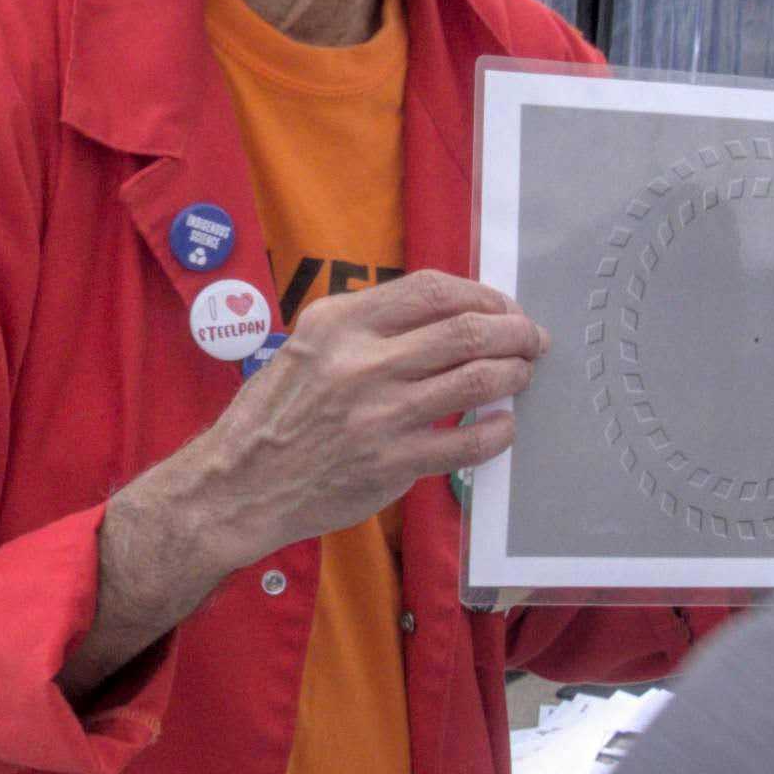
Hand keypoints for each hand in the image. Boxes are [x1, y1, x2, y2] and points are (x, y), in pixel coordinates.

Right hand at [182, 271, 545, 556]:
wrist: (242, 483)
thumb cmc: (278, 411)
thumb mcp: (310, 343)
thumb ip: (370, 323)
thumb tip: (450, 316)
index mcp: (341, 322)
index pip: (434, 290)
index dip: (483, 294)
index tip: (501, 306)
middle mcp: (362, 362)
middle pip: (468, 331)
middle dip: (515, 331)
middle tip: (531, 339)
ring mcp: (380, 415)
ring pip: (478, 381)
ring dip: (515, 374)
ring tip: (523, 374)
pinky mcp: (393, 463)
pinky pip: (469, 443)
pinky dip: (499, 430)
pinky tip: (503, 424)